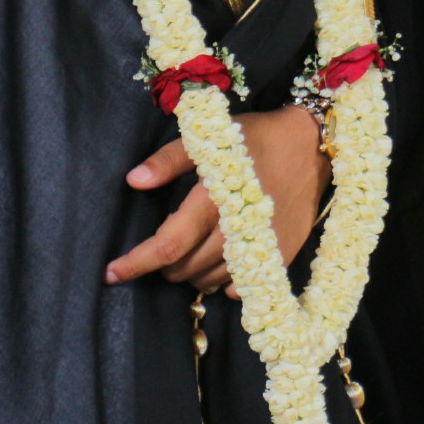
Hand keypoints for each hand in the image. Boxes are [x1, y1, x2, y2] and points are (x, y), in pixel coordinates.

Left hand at [105, 106, 329, 293]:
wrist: (313, 144)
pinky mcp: (282, 255)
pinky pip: (242, 287)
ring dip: (191, 273)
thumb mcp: (211, 137)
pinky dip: (224, 281)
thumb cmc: (256, 137)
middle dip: (164, 265)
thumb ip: (170, 160)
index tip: (111, 273)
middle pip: (186, 268)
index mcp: (215, 199)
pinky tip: (223, 260)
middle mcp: (238, 229)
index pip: (169, 244)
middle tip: (164, 245)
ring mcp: (263, 246)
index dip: (137, 262)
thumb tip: (133, 181)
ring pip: (210, 280)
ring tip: (190, 251)